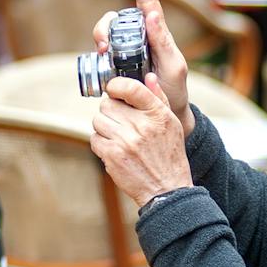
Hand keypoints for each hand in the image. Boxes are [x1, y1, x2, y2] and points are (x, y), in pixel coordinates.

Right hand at [90, 0, 194, 134]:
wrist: (162, 117)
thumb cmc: (174, 91)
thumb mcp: (174, 67)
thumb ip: (164, 43)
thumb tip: (152, 16)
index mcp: (156, 33)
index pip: (146, 1)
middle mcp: (138, 38)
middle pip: (115, 18)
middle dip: (105, 24)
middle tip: (103, 44)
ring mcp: (123, 52)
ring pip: (103, 34)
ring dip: (98, 38)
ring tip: (103, 55)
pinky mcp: (112, 67)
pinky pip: (97, 54)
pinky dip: (94, 57)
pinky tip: (100, 66)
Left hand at [90, 74, 192, 207]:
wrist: (167, 189)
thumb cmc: (169, 155)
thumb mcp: (172, 123)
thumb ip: (159, 98)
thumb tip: (148, 77)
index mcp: (157, 114)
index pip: (130, 87)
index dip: (116, 85)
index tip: (114, 89)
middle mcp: (141, 125)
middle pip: (107, 104)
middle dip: (110, 111)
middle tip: (120, 121)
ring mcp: (125, 141)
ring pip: (98, 120)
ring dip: (104, 127)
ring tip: (118, 136)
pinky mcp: (112, 156)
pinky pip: (95, 139)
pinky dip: (101, 143)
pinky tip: (114, 149)